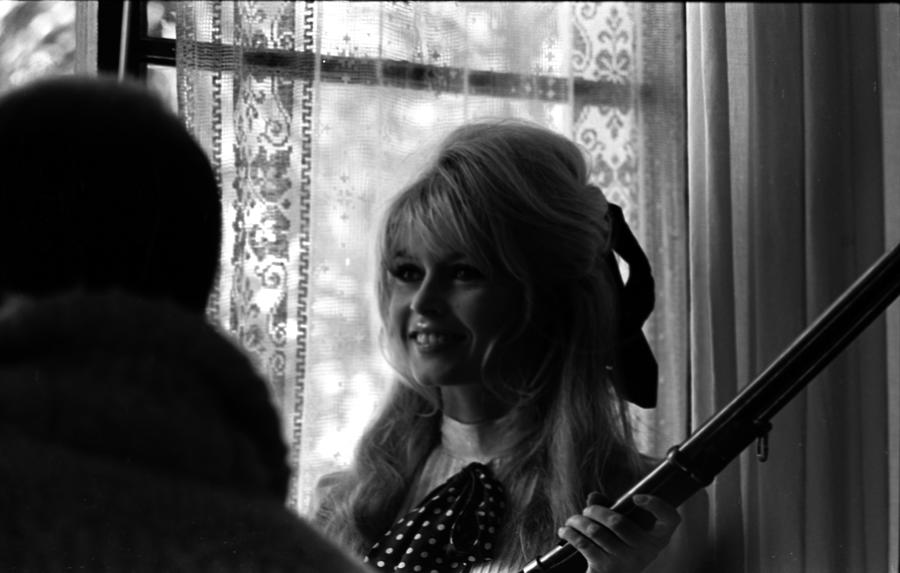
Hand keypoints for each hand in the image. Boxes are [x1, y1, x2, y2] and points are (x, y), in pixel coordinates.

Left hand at [557, 493, 680, 572]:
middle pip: (617, 522)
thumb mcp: (625, 529)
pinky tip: (565, 531)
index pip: (670, 518)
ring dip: (578, 521)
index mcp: (658, 537)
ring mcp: (627, 561)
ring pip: (596, 531)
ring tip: (573, 520)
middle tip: (587, 511)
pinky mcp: (606, 569)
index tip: (637, 497)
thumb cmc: (621, 546)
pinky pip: (584, 544)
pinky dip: (571, 534)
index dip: (656, 505)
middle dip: (595, 511)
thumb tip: (594, 497)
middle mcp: (646, 551)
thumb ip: (613, 509)